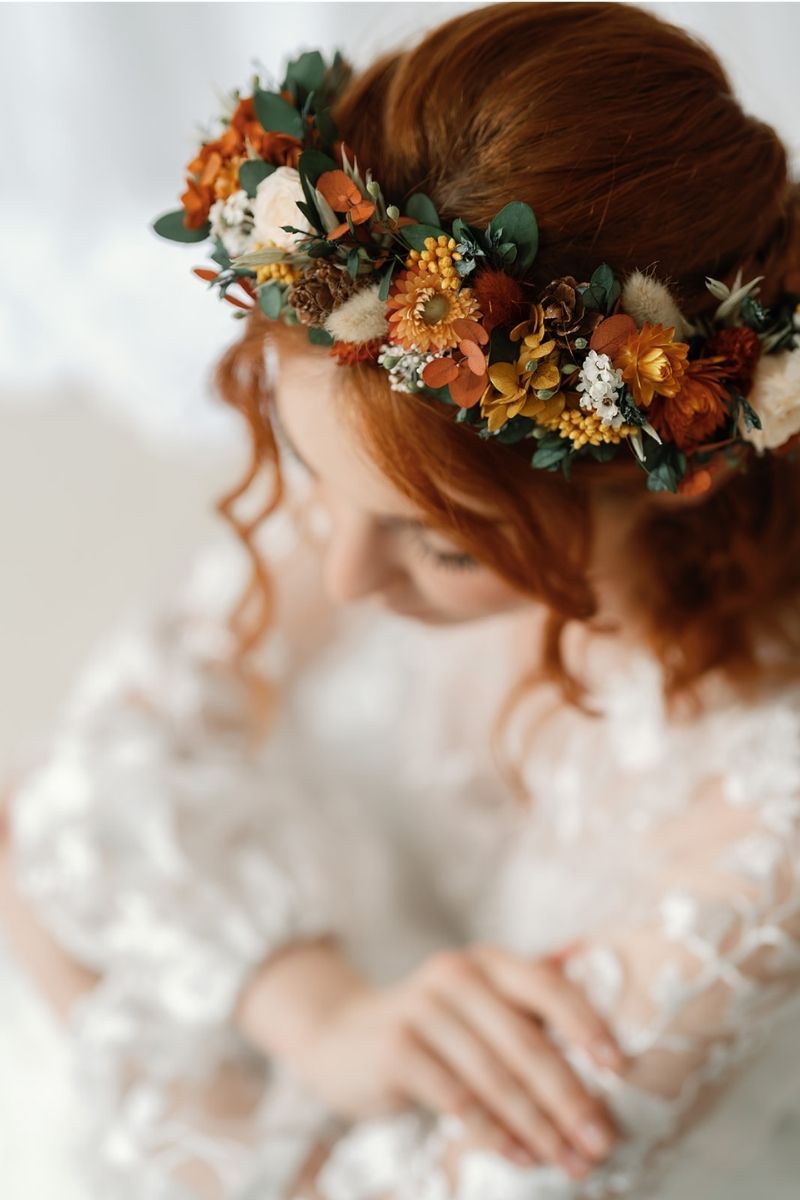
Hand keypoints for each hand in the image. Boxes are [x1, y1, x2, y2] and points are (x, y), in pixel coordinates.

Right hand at [290, 942, 622, 1180]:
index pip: (547, 986)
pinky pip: (457, 1098)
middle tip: (603, 1141)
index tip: (622, 1068)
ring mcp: (422, 1010)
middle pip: (526, 1041)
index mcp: (487, 962)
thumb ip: (529, 994)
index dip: (586, 1025)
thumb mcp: (477, 999)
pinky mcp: (397, 1049)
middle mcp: (456, 975)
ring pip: (495, 1076)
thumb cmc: (432, 1025)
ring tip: (571, 1161)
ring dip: (539, 1125)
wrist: (341, 1037)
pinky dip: (495, 1132)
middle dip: (570, 1097)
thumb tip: (591, 957)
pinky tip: (523, 1156)